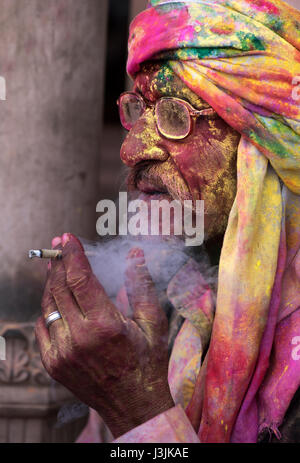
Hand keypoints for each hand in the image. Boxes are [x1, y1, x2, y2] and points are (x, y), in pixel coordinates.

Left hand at [35, 233, 173, 437]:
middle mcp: (78, 338)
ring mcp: (62, 352)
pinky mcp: (53, 363)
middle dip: (58, 263)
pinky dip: (47, 307)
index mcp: (104, 325)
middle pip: (59, 288)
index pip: (80, 278)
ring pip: (48, 305)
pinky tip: (55, 297)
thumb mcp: (152, 322)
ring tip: (56, 267)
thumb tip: (135, 254)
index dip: (72, 254)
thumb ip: (141, 284)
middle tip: (58, 246)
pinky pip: (42, 325)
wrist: (133, 404)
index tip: (67, 237)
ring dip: (51, 282)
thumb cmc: (147, 361)